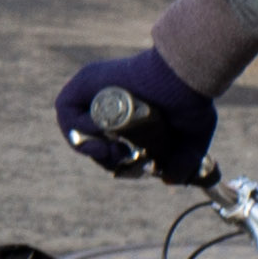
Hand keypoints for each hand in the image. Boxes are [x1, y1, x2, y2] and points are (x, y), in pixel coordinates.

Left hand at [52, 47, 212, 182]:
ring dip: (91, 147)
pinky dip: (77, 127)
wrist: (184, 79)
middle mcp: (108, 101)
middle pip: (89, 140)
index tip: (135, 163)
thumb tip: (169, 180)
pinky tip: (104, 131)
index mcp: (127, 114)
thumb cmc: (190, 102)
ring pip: (74, 128)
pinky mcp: (85, 80)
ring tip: (116, 147)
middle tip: (124, 157)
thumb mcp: (191, 140)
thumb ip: (183, 162)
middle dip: (104, 158)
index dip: (115, 161)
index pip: (106, 145)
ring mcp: (94, 90)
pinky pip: (66, 109)